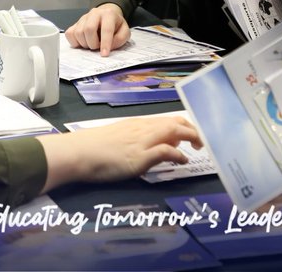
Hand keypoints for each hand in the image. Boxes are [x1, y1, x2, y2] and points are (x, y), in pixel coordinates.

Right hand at [36, 115, 201, 191]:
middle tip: (202, 142)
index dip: (185, 126)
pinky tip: (182, 161)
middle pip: (176, 122)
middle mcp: (143, 129)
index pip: (169, 120)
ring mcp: (142, 141)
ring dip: (191, 137)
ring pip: (174, 131)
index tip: (193, 135)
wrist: (80, 152)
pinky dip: (178, 154)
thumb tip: (155, 145)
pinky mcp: (140, 156)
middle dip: (193, 130)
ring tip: (199, 147)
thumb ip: (139, 139)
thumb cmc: (96, 148)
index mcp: (139, 124)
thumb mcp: (120, 138)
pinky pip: (165, 150)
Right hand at [64, 3, 129, 55]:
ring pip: (78, 33)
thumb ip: (120, 39)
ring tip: (92, 44)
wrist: (106, 16)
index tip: (104, 54)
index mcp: (108, 14)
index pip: (106, 29)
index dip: (105, 43)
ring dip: (85, 44)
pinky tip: (83, 43)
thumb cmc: (115, 25)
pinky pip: (69, 34)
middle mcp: (94, 13)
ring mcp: (82, 18)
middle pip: (88, 29)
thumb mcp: (124, 31)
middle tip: (97, 48)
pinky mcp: (74, 23)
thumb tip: (109, 46)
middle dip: (93, 43)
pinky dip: (75, 42)